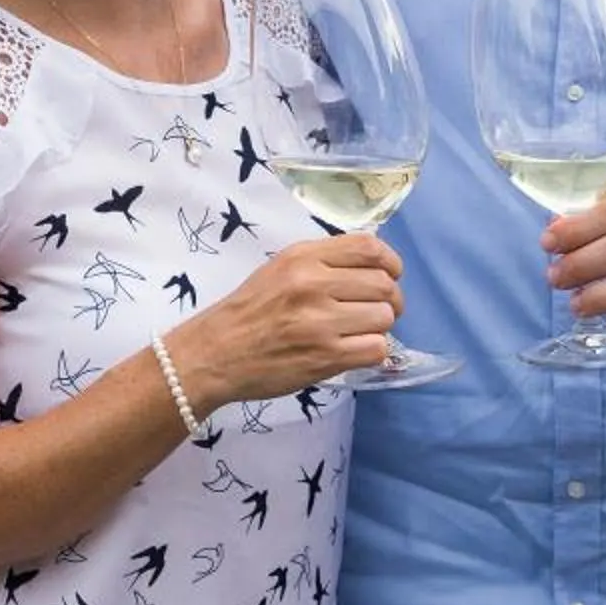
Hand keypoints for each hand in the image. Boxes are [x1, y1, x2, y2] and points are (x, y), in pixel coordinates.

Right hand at [170, 236, 404, 408]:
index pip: (369, 248)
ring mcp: (320, 321)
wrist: (215, 353)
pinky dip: (372, 351)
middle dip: (390, 300)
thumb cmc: (248, 311)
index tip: (389, 275)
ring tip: (359, 333)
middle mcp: (312, 284)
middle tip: (376, 312)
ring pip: (384, 318)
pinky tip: (354, 351)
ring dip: (379, 328)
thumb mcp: (278, 269)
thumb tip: (373, 266)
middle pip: (383, 284)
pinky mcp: (325, 356)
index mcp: (302, 257)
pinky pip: (376, 349)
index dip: (390, 263)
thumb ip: (321, 263)